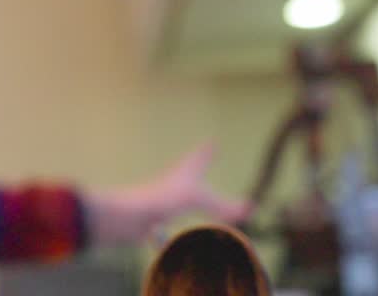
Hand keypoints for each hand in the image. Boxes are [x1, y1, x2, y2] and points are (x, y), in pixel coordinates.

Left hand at [83, 143, 251, 246]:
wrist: (128, 217)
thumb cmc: (162, 199)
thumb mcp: (198, 198)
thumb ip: (224, 205)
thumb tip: (249, 208)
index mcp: (183, 174)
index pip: (199, 158)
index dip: (207, 152)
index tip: (212, 141)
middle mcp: (171, 186)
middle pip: (187, 175)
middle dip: (195, 169)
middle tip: (201, 161)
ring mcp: (162, 204)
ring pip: (176, 199)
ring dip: (186, 198)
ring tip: (192, 197)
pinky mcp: (154, 223)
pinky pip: (168, 225)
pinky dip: (175, 229)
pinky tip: (173, 236)